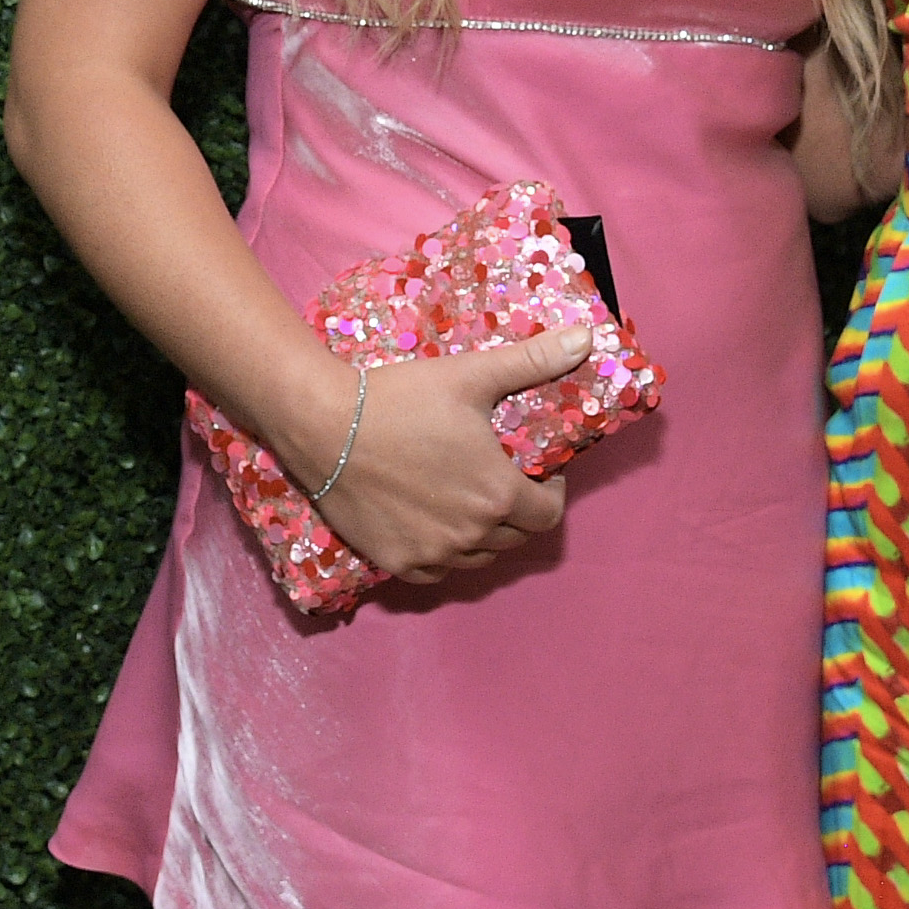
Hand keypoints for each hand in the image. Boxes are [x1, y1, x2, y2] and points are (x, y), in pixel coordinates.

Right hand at [311, 330, 588, 582]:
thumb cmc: (400, 398)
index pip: (549, 515)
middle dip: (518, 510)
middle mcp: (471, 534)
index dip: (551, 492)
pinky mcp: (396, 563)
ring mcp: (433, 554)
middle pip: (516, 538)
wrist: (322, 424)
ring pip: (478, 557)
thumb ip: (533, 360)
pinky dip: (444, 552)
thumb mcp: (471, 374)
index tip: (537, 471)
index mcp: (498, 493)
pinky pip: (437, 571)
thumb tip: (586, 337)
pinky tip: (432, 521)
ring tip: (466, 497)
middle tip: (498, 478)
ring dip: (483, 534)